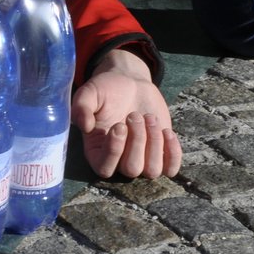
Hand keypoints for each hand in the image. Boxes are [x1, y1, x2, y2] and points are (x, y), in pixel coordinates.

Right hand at [71, 49, 181, 178]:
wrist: (130, 83)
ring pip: (152, 170)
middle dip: (137, 140)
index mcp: (96, 152)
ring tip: (149, 118)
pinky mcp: (161, 153)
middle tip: (135, 115)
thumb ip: (81, 107)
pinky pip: (171, 168)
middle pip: (132, 169)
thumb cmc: (106, 90)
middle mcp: (119, 161)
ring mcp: (142, 160)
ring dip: (154, 142)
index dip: (114, 150)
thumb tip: (84, 126)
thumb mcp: (90, 93)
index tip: (119, 125)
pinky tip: (166, 130)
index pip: (105, 168)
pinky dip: (172, 152)